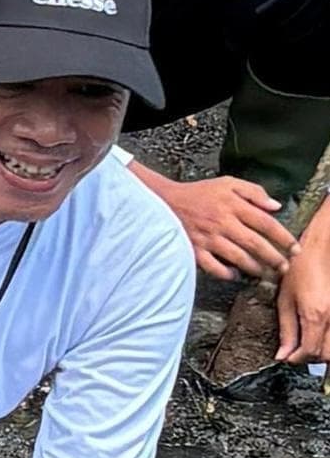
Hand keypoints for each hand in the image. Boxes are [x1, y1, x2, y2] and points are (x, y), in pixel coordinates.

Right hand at [156, 173, 294, 279]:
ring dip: (255, 268)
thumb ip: (253, 192)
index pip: (266, 223)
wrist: (162, 200)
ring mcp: (208, 238)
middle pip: (256, 244)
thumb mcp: (227, 183)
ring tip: (265, 273)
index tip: (294, 249)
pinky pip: (214, 267)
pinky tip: (235, 274)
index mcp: (232, 205)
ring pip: (238, 257)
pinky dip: (226, 273)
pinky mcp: (194, 249)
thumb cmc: (197, 193)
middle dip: (274, 258)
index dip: (284, 238)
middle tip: (284, 267)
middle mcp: (222, 222)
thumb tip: (275, 206)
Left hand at [281, 219, 329, 362]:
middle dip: (312, 358)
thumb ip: (287, 329)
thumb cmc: (301, 269)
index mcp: (315, 315)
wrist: (323, 250)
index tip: (286, 357)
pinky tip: (320, 333)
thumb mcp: (285, 298)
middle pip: (328, 355)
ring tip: (309, 343)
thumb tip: (283, 354)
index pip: (309, 352)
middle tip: (298, 352)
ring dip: (324, 351)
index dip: (296, 358)